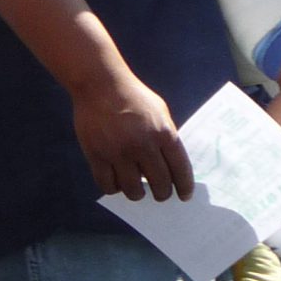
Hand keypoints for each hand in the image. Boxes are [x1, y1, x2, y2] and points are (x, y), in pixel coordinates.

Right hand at [69, 69, 193, 201]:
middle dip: (162, 194)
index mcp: (164, 134)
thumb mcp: (160, 111)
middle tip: (159, 194)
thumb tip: (171, 166)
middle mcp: (143, 145)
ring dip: (137, 194)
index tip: (184, 196)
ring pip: (133, 190)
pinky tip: (116, 183)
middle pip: (159, 184)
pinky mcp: (97, 155)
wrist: (100, 84)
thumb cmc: (132, 96)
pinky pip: (107, 185)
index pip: (180, 170)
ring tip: (135, 189)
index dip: (184, 187)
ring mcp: (119, 152)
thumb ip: (167, 136)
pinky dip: (114, 188)